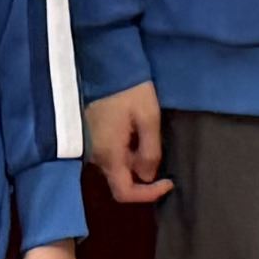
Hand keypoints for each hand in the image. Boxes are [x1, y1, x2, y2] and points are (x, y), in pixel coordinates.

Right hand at [88, 82, 166, 203]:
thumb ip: (150, 150)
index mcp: (109, 154)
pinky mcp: (89, 135)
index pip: (124, 193)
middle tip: (159, 149)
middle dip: (144, 172)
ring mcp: (89, 146)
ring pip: (116, 166)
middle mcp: (95, 156)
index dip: (148, 195)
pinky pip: (109, 153)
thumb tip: (149, 175)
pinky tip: (135, 129)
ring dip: (135, 159)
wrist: (102, 63)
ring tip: (148, 134)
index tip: (168, 182)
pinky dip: (125, 150)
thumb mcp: (149, 117)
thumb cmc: (128, 89)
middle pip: (120, 179)